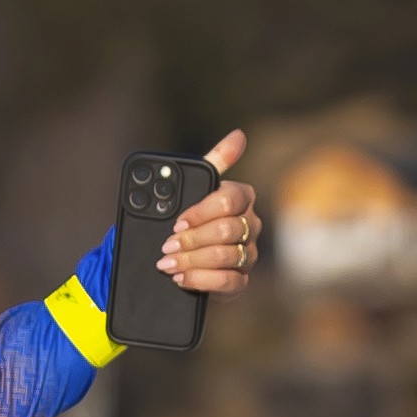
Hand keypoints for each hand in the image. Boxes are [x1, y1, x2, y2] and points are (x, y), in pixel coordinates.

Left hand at [158, 128, 259, 292]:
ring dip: (190, 261)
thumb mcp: (196, 188)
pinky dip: (200, 280)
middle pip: (226, 230)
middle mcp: (250, 225)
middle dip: (192, 239)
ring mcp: (248, 254)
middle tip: (166, 245)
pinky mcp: (241, 280)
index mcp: (242, 199)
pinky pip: (227, 281)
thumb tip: (239, 135)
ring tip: (167, 263)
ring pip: (224, 256)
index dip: (201, 212)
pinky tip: (181, 278)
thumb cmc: (192, 218)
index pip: (230, 200)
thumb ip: (214, 162)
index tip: (178, 222)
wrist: (181, 258)